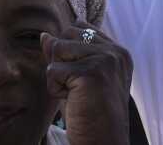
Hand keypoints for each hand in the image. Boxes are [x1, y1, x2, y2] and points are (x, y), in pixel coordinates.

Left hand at [42, 22, 131, 144]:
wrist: (103, 141)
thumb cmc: (90, 113)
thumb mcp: (77, 78)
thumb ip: (65, 54)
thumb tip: (45, 35)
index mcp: (118, 51)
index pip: (81, 28)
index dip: (70, 51)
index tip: (82, 78)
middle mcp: (115, 52)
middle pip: (67, 35)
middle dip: (62, 61)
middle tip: (78, 88)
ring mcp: (105, 60)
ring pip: (57, 49)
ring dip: (58, 76)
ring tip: (75, 94)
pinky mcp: (90, 73)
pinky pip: (52, 70)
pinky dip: (55, 89)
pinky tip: (73, 102)